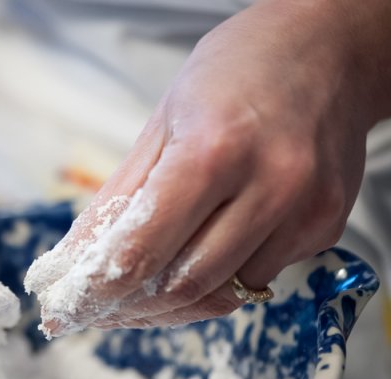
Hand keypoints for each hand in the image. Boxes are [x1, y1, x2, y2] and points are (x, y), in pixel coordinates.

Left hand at [25, 0, 377, 334]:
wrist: (327, 52)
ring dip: (169, 305)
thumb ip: (117, 200)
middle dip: (128, 309)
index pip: (140, 253)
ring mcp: (305, 212)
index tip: (66, 310)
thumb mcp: (160, 125)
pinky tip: (195, 257)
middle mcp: (268, 186)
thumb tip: (74, 262)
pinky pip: (256, 278)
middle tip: (94, 310)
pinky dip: (215, 281)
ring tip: (134, 294)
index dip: (95, 293)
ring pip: (221, 295)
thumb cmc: (233, 76)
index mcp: (212, 152)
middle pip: (182, 286)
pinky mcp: (325, 228)